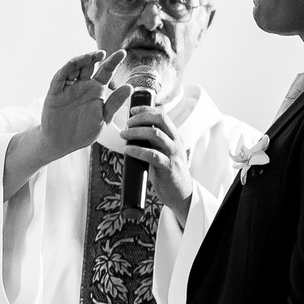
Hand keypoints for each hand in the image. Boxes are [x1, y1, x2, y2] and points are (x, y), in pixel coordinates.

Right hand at [39, 50, 130, 158]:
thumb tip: (130, 87)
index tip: (123, 53)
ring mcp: (69, 87)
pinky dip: (67, 69)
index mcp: (96, 90)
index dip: (113, 62)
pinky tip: (75, 64)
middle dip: (96, 56)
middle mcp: (83, 86)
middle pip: (90, 66)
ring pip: (75, 67)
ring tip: (92, 57)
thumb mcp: (103, 119)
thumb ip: (115, 103)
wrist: (62, 144)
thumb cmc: (83, 132)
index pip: (106, 72)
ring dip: (83, 60)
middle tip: (103, 53)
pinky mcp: (55, 92)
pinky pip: (60, 77)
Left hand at [120, 107, 192, 224]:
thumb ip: (154, 142)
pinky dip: (137, 150)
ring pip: (155, 134)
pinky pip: (152, 155)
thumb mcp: (164, 152)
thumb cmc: (168, 172)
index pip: (162, 115)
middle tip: (127, 124)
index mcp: (175, 136)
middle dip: (141, 118)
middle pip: (160, 119)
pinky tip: (128, 150)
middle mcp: (176, 142)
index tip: (132, 110)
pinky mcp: (168, 168)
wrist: (180, 194)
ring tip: (123, 135)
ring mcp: (173, 154)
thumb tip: (133, 132)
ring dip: (136, 132)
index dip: (146, 110)